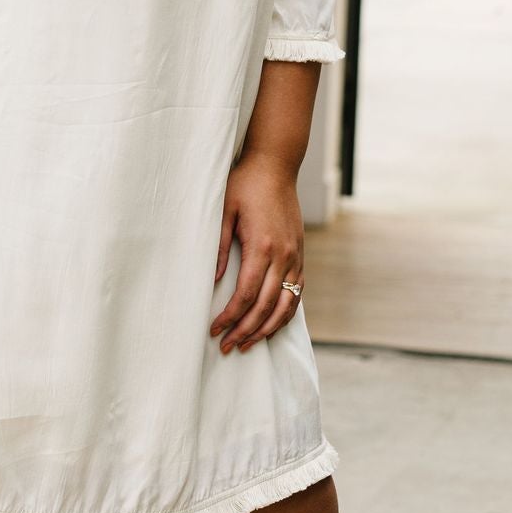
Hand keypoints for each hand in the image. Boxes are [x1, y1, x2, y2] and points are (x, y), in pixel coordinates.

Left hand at [211, 151, 304, 352]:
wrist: (275, 165)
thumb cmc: (244, 185)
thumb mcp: (223, 211)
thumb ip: (218, 247)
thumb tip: (212, 282)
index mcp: (262, 246)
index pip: (246, 295)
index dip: (230, 317)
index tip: (214, 330)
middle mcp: (283, 255)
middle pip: (266, 306)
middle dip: (246, 330)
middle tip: (227, 347)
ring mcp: (295, 256)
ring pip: (286, 304)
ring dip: (267, 328)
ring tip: (248, 344)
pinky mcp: (299, 254)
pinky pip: (296, 292)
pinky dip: (285, 313)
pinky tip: (271, 324)